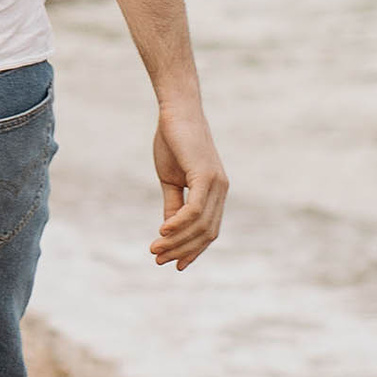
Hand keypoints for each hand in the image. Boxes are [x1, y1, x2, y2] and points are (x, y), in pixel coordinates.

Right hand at [149, 92, 226, 268]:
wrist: (176, 111)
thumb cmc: (173, 141)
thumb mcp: (171, 180)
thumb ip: (174, 205)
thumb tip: (169, 232)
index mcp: (216, 192)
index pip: (209, 230)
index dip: (193, 250)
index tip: (174, 264)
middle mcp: (222, 190)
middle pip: (206, 233)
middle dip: (183, 250)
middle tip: (159, 260)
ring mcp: (217, 183)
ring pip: (200, 225)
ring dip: (177, 241)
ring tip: (155, 250)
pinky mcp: (206, 175)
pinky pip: (195, 209)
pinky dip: (179, 223)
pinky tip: (162, 231)